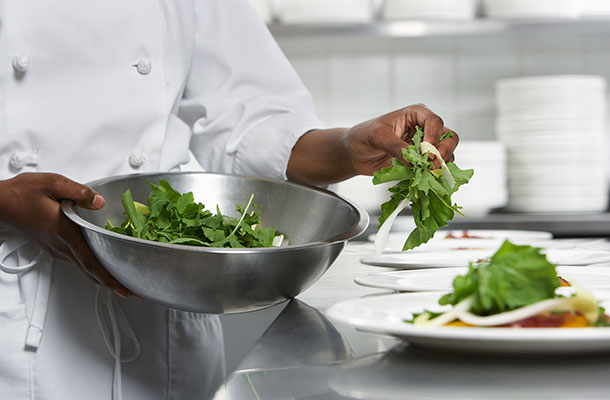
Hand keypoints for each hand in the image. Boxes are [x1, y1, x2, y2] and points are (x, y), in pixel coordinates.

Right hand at [0, 173, 130, 296]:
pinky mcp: (52, 246)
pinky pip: (76, 261)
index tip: (124, 288)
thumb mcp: (52, 183)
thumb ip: (79, 192)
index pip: (90, 261)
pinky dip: (91, 267)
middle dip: (112, 284)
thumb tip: (99, 202)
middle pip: (90, 271)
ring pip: (83, 268)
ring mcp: (55, 249)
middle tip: (132, 291)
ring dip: (102, 277)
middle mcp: (60, 245)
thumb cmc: (20, 194)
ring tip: (120, 281)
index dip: (109, 278)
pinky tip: (99, 265)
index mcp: (64, 232)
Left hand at [343, 104, 459, 175]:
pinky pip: (435, 168)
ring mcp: (424, 146)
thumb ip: (395, 147)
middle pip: (448, 137)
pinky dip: (434, 174)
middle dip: (444, 152)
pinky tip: (425, 178)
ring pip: (446, 154)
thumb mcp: (377, 137)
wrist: (354, 153)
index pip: (435, 122)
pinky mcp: (421, 162)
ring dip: (441, 165)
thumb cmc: (363, 136)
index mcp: (415, 114)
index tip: (426, 152)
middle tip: (432, 165)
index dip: (434, 137)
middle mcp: (424, 128)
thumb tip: (412, 161)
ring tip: (427, 173)